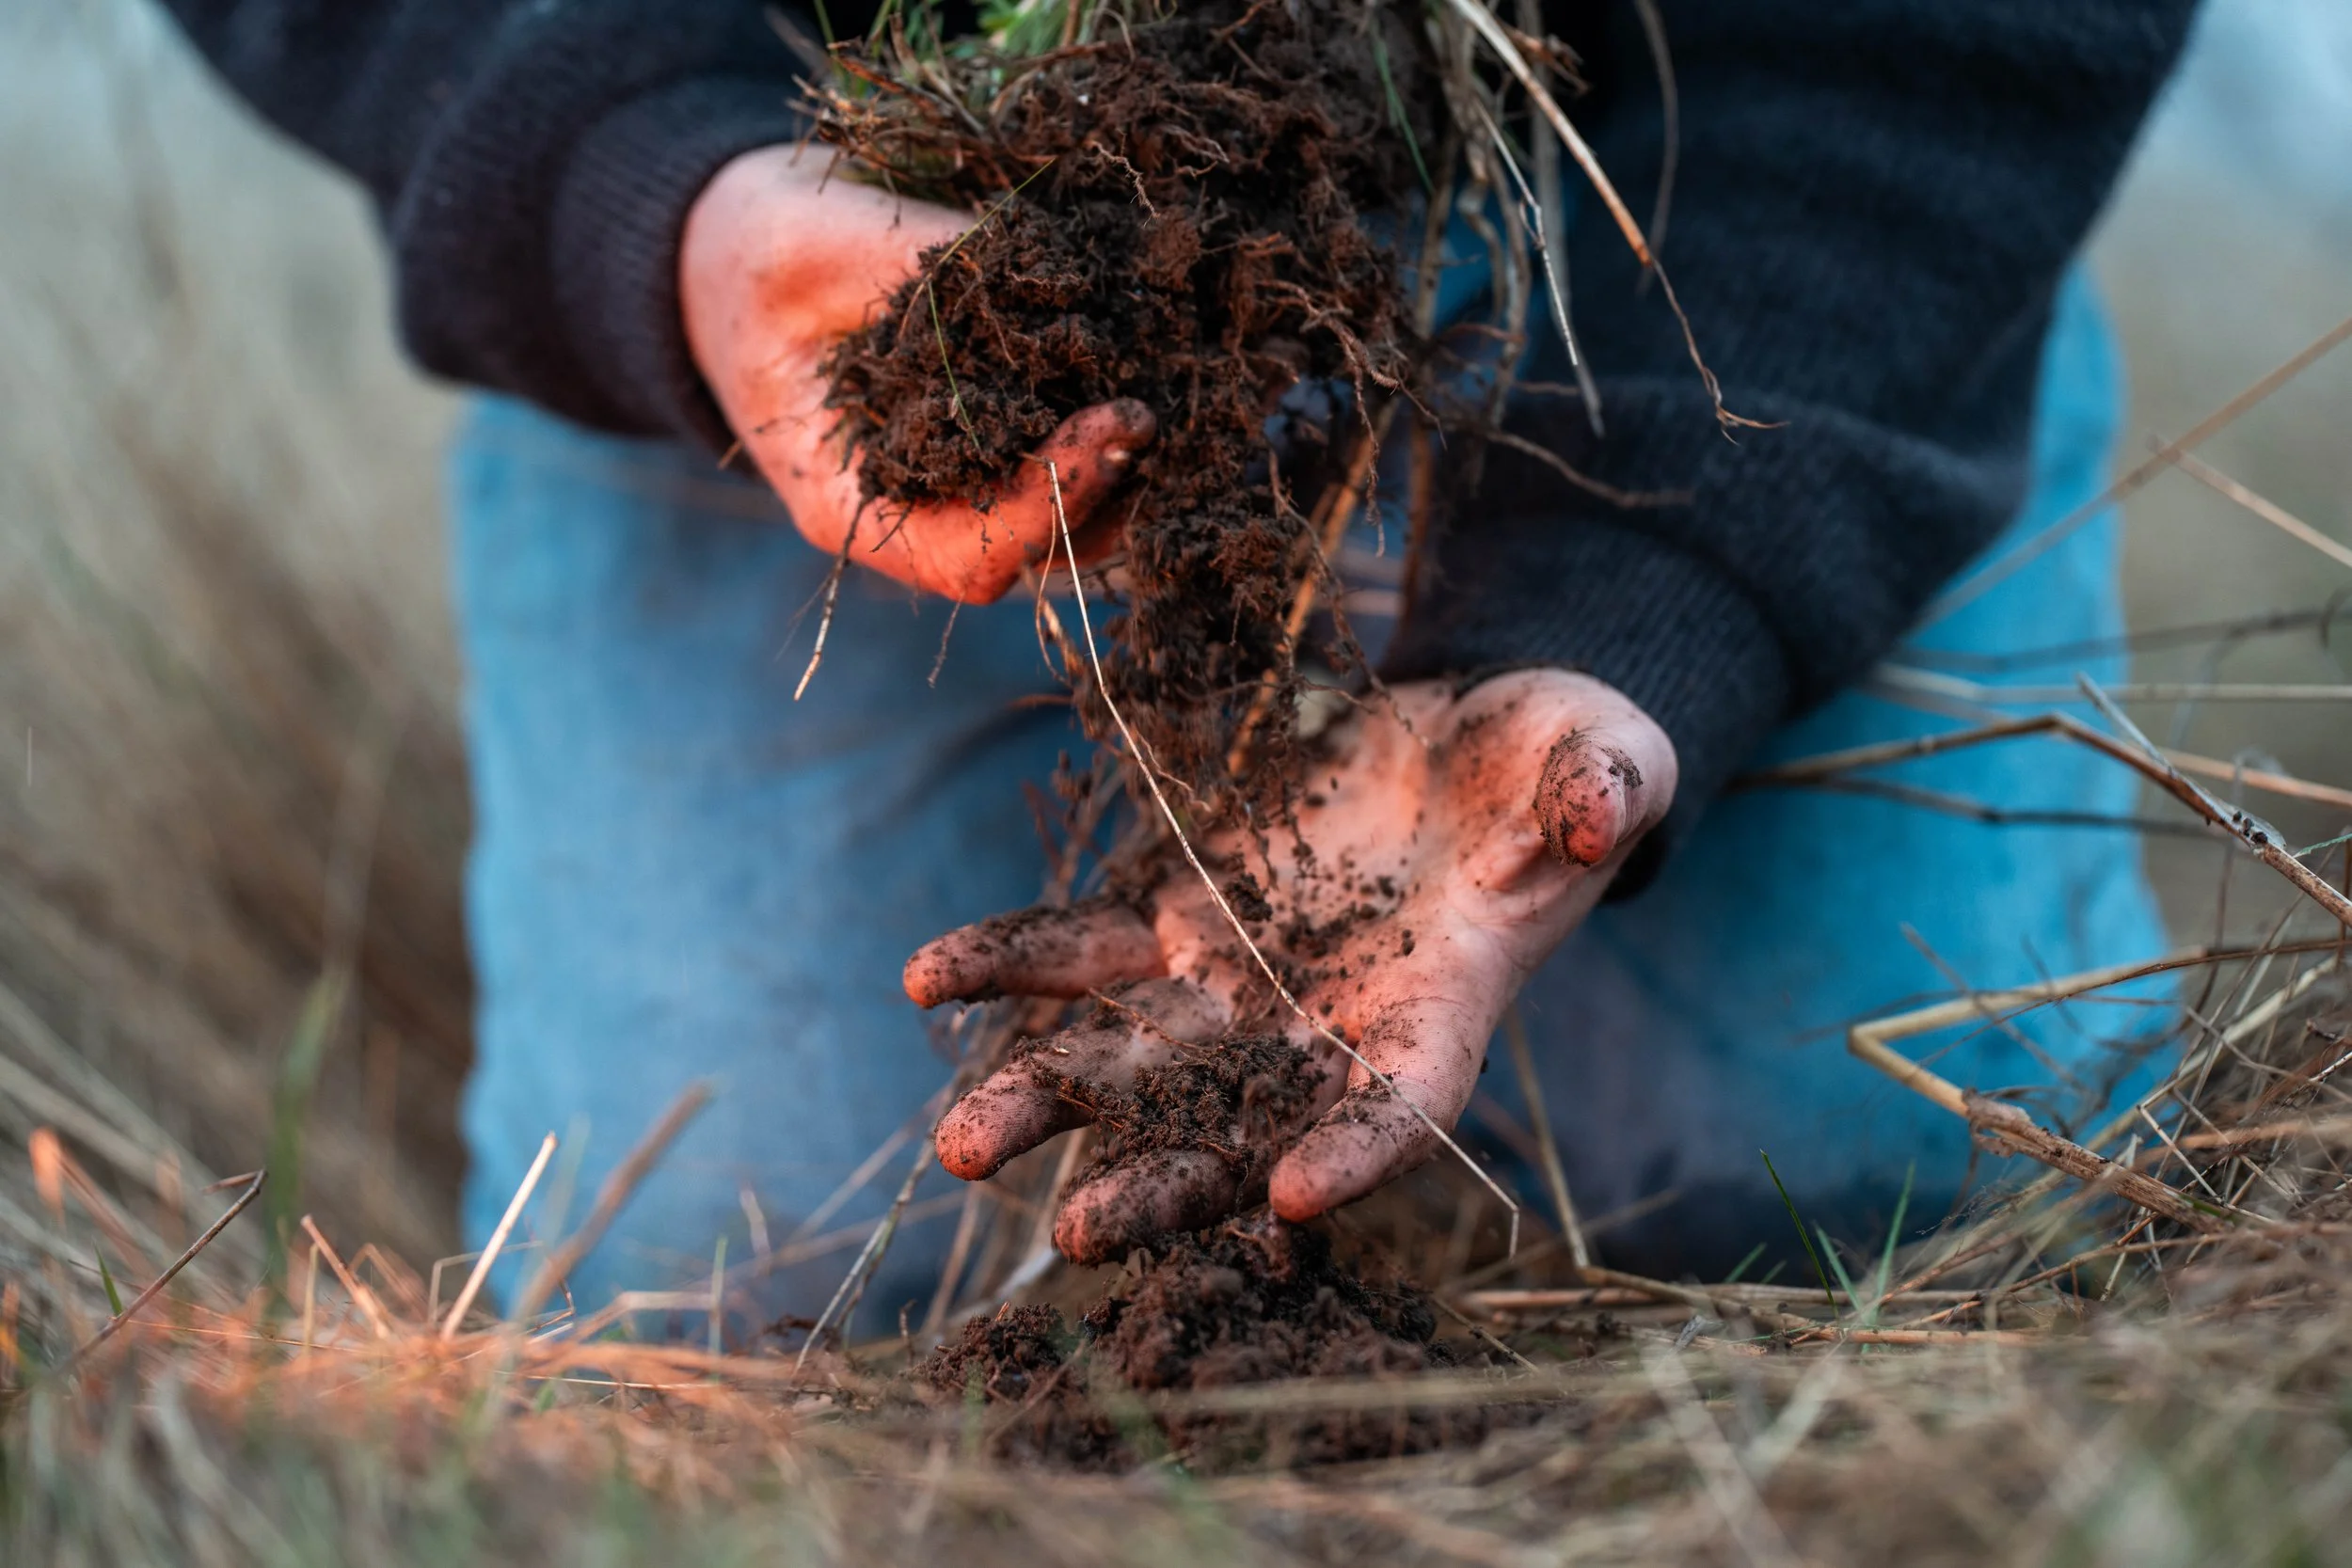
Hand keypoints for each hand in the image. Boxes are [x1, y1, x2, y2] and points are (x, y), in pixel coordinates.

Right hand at [680, 146, 1155, 602]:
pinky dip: (1115, 429)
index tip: (1116, 422)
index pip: (970, 559)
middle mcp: (915, 520)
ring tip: (1166, 377)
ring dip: (1131, 467)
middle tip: (1162, 396)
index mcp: (849, 505)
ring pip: (1076, 525)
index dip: (1053, 505)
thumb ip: (919, 268)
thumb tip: (1049, 268)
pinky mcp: (997, 449)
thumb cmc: (753, 265)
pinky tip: (1148, 360)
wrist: (729, 264)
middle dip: (1115, 488)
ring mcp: (960, 492)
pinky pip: (1075, 468)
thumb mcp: (809, 248)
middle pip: (1043, 555)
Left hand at [905, 669, 1678, 1260]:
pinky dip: (1010, 966)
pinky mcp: (1175, 910)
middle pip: (1235, 1124)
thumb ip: (1601, 790)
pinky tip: (926, 983)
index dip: (1355, 1155)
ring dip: (1045, 1098)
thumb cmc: (1560, 763)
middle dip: (1156, 1183)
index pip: (1400, 1109)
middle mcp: (1323, 1024)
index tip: (1296, 1201)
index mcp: (1439, 1011)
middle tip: (1074, 1240)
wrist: (1471, 736)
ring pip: (1132, 1057)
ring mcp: (1237, 974)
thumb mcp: (1602, 759)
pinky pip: (1080, 951)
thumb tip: (1596, 814)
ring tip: (959, 1144)